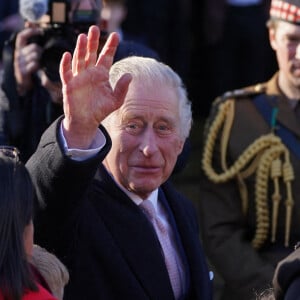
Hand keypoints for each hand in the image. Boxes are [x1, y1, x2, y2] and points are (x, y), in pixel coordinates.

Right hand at [14, 27, 42, 94]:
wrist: (21, 84)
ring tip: (40, 63)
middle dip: (41, 51)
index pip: (22, 36)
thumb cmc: (27, 67)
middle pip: (34, 47)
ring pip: (35, 56)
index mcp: (19, 49)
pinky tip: (38, 68)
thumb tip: (29, 23)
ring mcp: (20, 63)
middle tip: (42, 56)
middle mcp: (18, 55)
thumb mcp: (27, 54)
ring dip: (40, 59)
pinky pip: (34, 64)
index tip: (40, 31)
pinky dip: (38, 66)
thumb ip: (29, 41)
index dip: (30, 31)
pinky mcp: (23, 71)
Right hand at [60, 25, 131, 148]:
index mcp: (101, 74)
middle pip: (91, 54)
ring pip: (79, 60)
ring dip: (81, 49)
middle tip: (95, 28)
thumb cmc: (101, 111)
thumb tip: (130, 75)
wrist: (86, 122)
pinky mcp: (69, 85)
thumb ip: (122, 88)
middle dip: (93, 42)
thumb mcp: (115, 101)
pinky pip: (66, 73)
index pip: (106, 57)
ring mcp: (79, 78)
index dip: (110, 46)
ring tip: (83, 37)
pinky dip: (66, 64)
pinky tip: (67, 55)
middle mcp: (90, 73)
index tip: (116, 35)